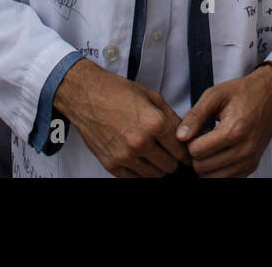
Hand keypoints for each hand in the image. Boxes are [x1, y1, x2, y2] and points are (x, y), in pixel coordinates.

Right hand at [54, 59, 190, 176]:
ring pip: (155, 175)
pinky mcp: (112, 164)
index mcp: (154, 123)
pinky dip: (140, 171)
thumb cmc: (115, 92)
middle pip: (170, 165)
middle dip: (172, 159)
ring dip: (157, 166)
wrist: (85, 95)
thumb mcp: (150, 96)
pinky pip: (135, 179)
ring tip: (153, 153)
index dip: (185, 151)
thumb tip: (184, 133)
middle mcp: (140, 142)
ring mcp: (125, 156)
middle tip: (168, 151)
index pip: (181, 150)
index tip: (184, 152)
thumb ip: (171, 117)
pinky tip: (139, 158)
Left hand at [178, 67, 271, 176]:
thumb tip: (180, 136)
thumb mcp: (215, 95)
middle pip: (203, 167)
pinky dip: (217, 169)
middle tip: (200, 138)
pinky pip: (226, 178)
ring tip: (210, 144)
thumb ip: (195, 116)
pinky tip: (219, 151)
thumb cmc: (244, 93)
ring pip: (213, 177)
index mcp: (234, 130)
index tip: (193, 132)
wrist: (270, 95)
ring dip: (206, 163)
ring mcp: (249, 160)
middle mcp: (244, 149)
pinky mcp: (251, 166)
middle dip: (196, 154)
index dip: (189, 142)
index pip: (197, 151)